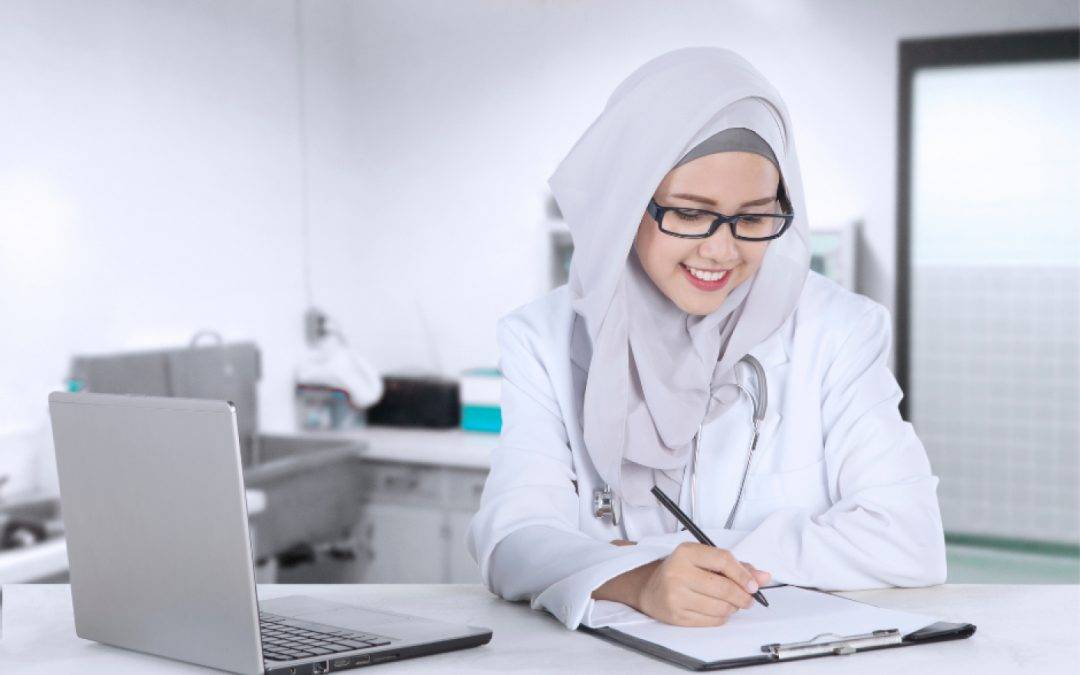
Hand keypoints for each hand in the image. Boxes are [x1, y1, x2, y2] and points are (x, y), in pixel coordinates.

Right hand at [593, 542, 770, 626]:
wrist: (649, 588)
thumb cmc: (681, 571)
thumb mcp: (704, 559)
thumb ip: (736, 566)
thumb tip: (764, 577)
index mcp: (686, 552)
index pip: (723, 560)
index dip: (743, 574)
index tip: (754, 585)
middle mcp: (678, 573)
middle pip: (724, 588)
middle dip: (743, 596)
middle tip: (748, 598)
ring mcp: (676, 596)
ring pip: (720, 607)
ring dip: (732, 608)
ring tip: (730, 603)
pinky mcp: (676, 616)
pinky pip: (712, 621)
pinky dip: (721, 617)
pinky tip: (717, 610)